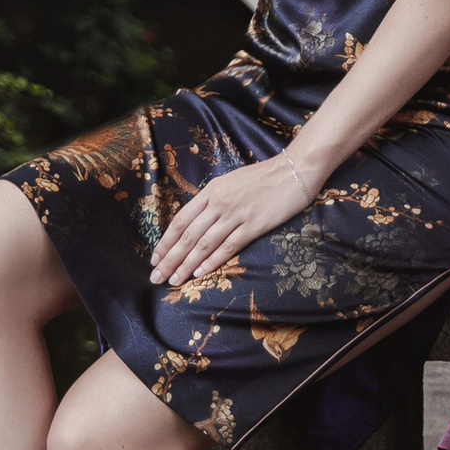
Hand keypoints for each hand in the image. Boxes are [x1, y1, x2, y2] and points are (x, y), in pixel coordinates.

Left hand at [152, 142, 323, 291]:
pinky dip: (212, 261)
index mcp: (211, 191)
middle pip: (188, 235)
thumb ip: (213, 199)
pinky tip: (200, 273)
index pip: (181, 220)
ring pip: (204, 243)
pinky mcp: (254, 225)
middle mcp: (219, 203)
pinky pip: (228, 246)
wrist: (294, 169)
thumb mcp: (231, 182)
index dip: (166, 241)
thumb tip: (197, 219)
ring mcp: (236, 214)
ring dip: (186, 264)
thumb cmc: (263, 176)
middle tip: (156, 276)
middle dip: (169, 258)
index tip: (155, 258)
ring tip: (173, 280)